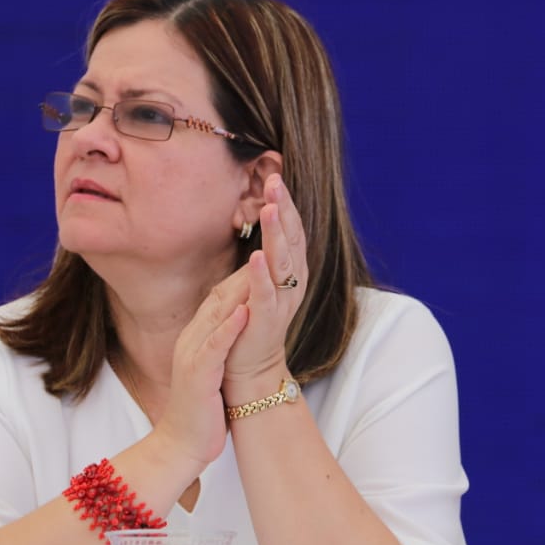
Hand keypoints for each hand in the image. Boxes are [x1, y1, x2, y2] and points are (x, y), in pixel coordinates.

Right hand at [152, 265, 250, 466]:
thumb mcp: (213, 366)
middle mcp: (193, 339)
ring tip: (260, 264)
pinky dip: (228, 328)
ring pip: (216, 315)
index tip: (269, 251)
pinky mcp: (197, 376)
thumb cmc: (203, 408)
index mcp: (198, 336)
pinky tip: (243, 312)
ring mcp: (192, 356)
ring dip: (238, 290)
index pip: (222, 296)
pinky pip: (213, 347)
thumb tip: (240, 318)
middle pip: (220, 296)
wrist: (181, 444)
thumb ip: (221, 341)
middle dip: (246, 270)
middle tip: (267, 246)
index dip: (246, 272)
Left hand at [224, 174, 307, 389]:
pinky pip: (265, 295)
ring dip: (276, 234)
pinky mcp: (266, 321)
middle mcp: (293, 283)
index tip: (275, 175)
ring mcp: (281, 302)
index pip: (292, 230)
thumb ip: (264, 254)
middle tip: (275, 180)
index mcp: (291, 271)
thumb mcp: (259, 280)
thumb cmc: (251, 319)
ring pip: (282, 262)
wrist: (251, 369)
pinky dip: (261, 276)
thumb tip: (261, 218)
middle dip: (284, 209)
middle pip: (292, 239)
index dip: (286, 204)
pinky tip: (255, 256)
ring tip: (269, 208)